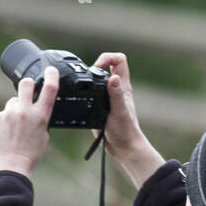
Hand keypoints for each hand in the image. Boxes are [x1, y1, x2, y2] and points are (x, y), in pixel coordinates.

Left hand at [0, 66, 57, 177]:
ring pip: (12, 102)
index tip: (50, 70)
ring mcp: (8, 114)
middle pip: (26, 83)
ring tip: (14, 129)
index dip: (51, 75)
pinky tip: (6, 135)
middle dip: (27, 84)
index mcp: (41, 116)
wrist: (9, 167)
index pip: (50, 88)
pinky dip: (3, 122)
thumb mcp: (43, 136)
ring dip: (14, 110)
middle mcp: (24, 111)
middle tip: (27, 91)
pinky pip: (2, 115)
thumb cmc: (28, 156)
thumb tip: (37, 110)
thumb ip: (40, 120)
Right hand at [91, 52, 163, 187]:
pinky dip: (86, 93)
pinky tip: (81, 100)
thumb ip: (116, 94)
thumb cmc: (125, 131)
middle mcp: (116, 89)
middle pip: (107, 66)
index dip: (108, 58)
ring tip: (82, 87)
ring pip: (98, 80)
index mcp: (122, 86)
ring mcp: (108, 97)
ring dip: (90, 80)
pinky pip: (92, 94)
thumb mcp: (119, 111)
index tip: (97, 67)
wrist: (122, 147)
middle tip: (87, 77)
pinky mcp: (100, 106)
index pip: (119, 60)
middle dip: (95, 66)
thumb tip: (113, 77)